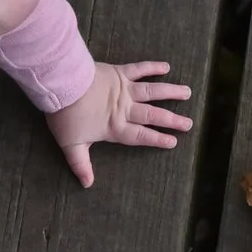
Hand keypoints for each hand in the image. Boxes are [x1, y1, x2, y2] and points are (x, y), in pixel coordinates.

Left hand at [46, 61, 192, 187]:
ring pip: (153, 91)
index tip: (173, 142)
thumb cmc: (65, 116)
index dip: (157, 139)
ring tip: (187, 92)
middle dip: (172, 120)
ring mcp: (124, 90)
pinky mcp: (118, 72)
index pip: (141, 136)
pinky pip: (139, 69)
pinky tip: (166, 66)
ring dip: (171, 92)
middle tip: (188, 123)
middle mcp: (125, 109)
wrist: (62, 86)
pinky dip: (152, 67)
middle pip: (152, 115)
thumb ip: (81, 164)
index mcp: (115, 127)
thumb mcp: (70, 145)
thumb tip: (87, 184)